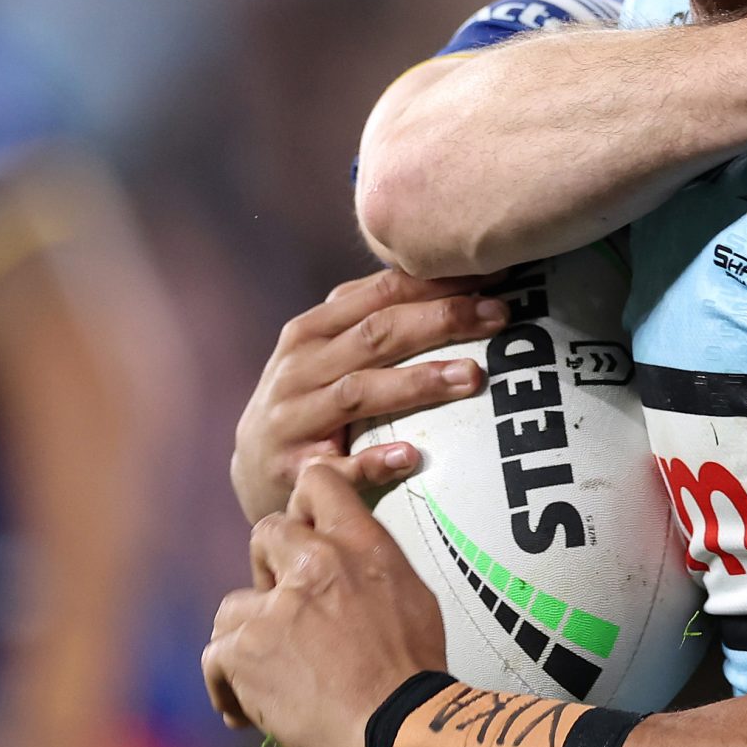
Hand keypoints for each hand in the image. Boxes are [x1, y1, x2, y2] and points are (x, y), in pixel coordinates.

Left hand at [203, 463, 445, 746]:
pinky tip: (248, 712)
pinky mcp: (244, 651)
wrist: (400, 728)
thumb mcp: (411, 597)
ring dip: (246, 639)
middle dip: (269, 574)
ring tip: (267, 677)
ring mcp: (275, 607)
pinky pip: (215, 657)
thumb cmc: (413, 672)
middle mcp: (315, 564)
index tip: (303, 535)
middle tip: (285, 618)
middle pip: (265, 535)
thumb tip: (350, 565)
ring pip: (232, 607)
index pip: (318, 482)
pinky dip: (228, 688)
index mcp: (360, 546)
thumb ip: (371, 568)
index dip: (303, 506)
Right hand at [232, 270, 506, 522]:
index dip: (436, 281)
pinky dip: (373, 461)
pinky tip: (411, 456)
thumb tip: (458, 286)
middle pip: (376, 334)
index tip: (492, 274)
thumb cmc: (307, 402)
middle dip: (440, 320)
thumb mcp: (324, 354)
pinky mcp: (293, 472)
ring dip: (417, 382)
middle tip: (498, 316)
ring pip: (360, 392)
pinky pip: (339, 467)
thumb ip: (371, 321)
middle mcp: (299, 369)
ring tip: (471, 376)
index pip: (379, 294)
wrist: (248, 473)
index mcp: (311, 331)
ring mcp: (293, 420)